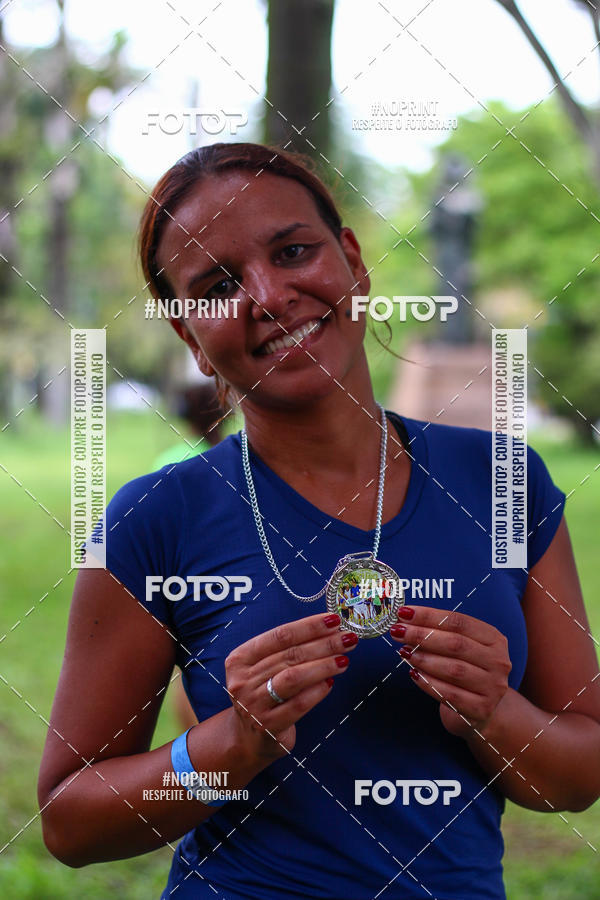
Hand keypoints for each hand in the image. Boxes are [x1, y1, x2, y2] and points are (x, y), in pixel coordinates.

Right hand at [225, 613, 357, 762]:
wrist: (248, 738)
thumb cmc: (263, 695)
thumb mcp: (264, 669)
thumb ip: (288, 650)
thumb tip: (328, 631)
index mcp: (240, 659)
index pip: (279, 636)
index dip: (308, 626)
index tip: (332, 620)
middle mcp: (243, 680)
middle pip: (290, 655)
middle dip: (323, 644)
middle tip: (347, 638)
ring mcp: (253, 704)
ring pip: (294, 677)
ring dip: (323, 665)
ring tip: (344, 659)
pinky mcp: (268, 726)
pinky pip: (298, 704)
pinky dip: (318, 691)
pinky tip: (331, 682)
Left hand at [389, 607, 511, 738]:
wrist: (481, 708)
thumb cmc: (466, 669)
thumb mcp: (461, 647)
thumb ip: (439, 632)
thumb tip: (405, 619)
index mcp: (494, 638)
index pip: (459, 622)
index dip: (429, 616)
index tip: (404, 612)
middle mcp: (498, 661)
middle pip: (456, 644)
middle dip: (422, 636)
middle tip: (398, 631)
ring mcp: (492, 687)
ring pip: (453, 669)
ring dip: (424, 659)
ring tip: (405, 652)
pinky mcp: (481, 709)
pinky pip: (449, 694)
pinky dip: (428, 682)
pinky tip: (413, 674)